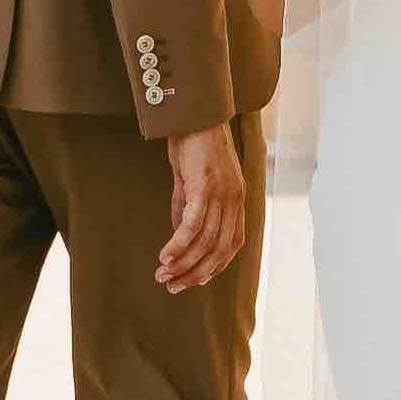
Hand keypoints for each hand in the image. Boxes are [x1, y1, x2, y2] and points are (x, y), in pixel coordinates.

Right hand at [155, 124, 245, 293]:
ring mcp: (222, 194)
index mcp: (237, 201)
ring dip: (183, 262)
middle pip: (218, 250)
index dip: (214, 267)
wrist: (194, 113)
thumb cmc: (194, 144)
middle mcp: (235, 200)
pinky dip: (179, 243)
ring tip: (164, 274)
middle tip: (173, 285)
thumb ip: (189, 208)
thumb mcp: (193, 181)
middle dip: (195, 273)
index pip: (232, 246)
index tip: (194, 281)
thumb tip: (180, 236)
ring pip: (205, 241)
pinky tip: (165, 255)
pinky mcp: (205, 186)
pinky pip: (193, 224)